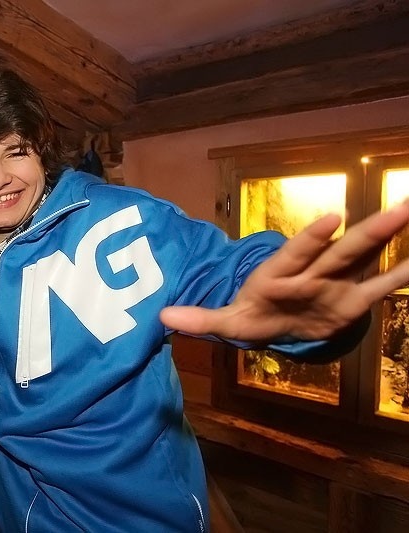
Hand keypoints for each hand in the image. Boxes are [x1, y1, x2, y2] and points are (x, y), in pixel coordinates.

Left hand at [160, 201, 408, 341]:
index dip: (312, 239)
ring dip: (388, 240)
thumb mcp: (227, 322)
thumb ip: (200, 320)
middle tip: (398, 209)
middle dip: (366, 234)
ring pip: (365, 260)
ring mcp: (335, 284)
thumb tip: (163, 318)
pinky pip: (380, 288)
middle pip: (341, 252)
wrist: (277, 321)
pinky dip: (401, 276)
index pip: (297, 255)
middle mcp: (313, 274)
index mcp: (281, 275)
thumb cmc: (253, 314)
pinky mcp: (351, 301)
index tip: (331, 220)